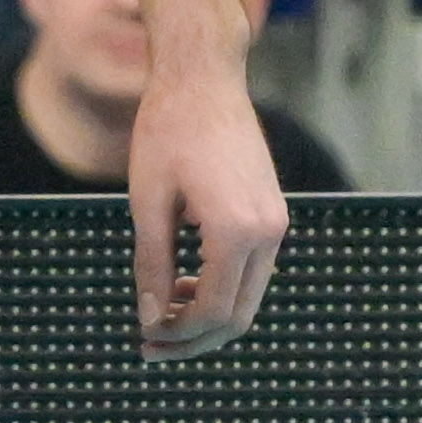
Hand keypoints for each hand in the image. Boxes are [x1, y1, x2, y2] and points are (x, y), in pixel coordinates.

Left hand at [127, 0, 288, 362]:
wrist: (203, 78)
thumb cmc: (167, 131)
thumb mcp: (148, 202)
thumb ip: (152, 265)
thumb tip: (150, 319)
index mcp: (235, 230)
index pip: (212, 311)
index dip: (177, 335)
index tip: (144, 338)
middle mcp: (267, 231)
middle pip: (238, 316)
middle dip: (195, 338)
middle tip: (151, 344)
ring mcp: (276, 221)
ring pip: (248, 297)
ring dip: (208, 315)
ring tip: (162, 315)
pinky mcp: (274, 212)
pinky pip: (253, 270)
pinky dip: (222, 287)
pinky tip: (184, 282)